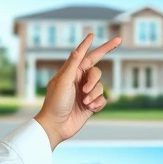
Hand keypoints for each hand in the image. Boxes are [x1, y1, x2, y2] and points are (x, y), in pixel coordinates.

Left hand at [35, 33, 120, 149]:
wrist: (56, 126)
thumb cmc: (55, 102)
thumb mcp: (63, 80)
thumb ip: (74, 63)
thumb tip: (80, 48)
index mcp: (71, 72)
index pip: (88, 55)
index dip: (99, 47)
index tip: (106, 37)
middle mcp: (79, 80)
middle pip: (96, 72)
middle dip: (94, 80)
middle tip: (84, 90)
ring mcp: (85, 93)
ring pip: (101, 87)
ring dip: (94, 95)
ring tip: (84, 103)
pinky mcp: (91, 105)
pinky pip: (103, 99)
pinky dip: (98, 104)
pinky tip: (89, 109)